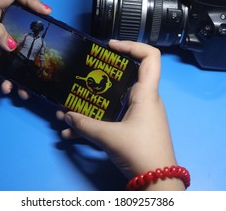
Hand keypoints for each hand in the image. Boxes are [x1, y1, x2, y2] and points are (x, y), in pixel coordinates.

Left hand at [0, 0, 50, 84]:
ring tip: (30, 76)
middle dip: (36, 31)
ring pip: (18, 47)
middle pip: (22, 20)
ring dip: (26, 62)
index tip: (45, 12)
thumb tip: (13, 46)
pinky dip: (12, 78)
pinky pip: (9, 67)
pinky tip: (9, 86)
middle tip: (47, 42)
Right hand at [57, 40, 184, 189]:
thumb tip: (67, 115)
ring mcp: (140, 114)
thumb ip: (85, 125)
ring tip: (70, 108)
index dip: (132, 45)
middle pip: (127, 75)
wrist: (158, 181)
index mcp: (146, 94)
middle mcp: (145, 100)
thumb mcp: (109, 137)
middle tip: (85, 73)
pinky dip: (97, 119)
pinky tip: (74, 132)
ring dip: (94, 101)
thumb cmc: (140, 151)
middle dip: (103, 73)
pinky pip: (114, 116)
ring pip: (116, 98)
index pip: (151, 57)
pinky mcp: (135, 126)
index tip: (110, 46)